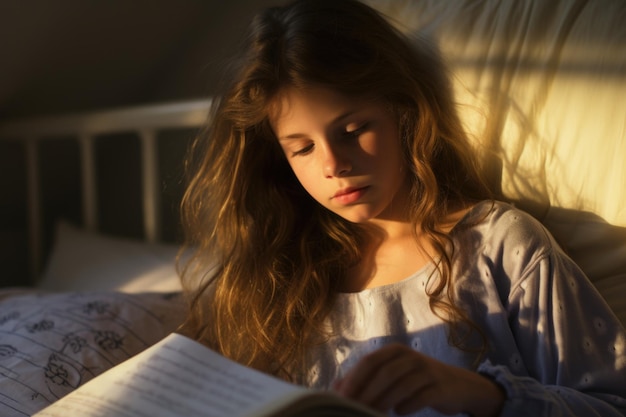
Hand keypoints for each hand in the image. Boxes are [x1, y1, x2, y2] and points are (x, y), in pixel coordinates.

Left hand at [332, 344, 504, 416]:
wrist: (457, 386)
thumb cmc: (416, 381)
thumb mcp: (393, 374)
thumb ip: (367, 379)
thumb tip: (337, 389)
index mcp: (395, 351)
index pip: (370, 361)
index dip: (355, 378)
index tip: (342, 396)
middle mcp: (410, 357)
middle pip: (384, 373)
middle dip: (367, 392)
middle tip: (355, 408)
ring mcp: (426, 371)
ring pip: (400, 385)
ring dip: (384, 402)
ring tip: (374, 413)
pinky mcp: (439, 387)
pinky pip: (420, 397)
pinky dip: (407, 406)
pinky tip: (400, 412)